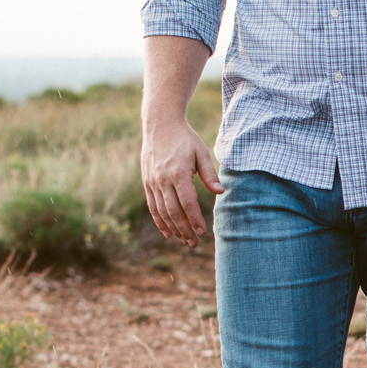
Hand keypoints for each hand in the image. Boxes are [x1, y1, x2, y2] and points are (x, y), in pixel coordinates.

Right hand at [142, 121, 222, 247]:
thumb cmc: (185, 139)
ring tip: (184, 240)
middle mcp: (163, 179)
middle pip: (173, 211)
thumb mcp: (201, 152)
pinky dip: (159, 221)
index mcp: (178, 172)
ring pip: (162, 211)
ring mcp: (152, 181)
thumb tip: (220, 192)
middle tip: (194, 243)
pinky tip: (168, 232)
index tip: (203, 232)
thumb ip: (209, 174)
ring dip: (173, 228)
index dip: (195, 219)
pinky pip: (152, 206)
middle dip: (184, 230)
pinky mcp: (147, 182)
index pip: (187, 202)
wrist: (160, 124)